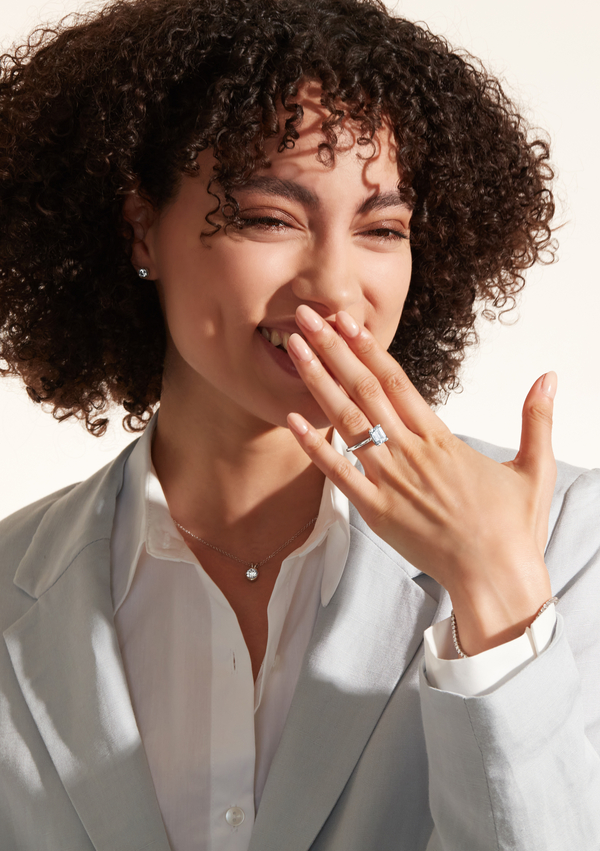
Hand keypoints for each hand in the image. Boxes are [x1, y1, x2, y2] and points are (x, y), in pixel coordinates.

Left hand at [286, 305, 555, 655]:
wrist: (495, 579)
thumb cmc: (513, 529)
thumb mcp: (534, 468)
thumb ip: (536, 420)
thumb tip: (550, 378)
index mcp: (441, 439)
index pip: (396, 381)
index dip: (367, 347)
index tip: (345, 321)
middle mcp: (410, 452)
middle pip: (363, 389)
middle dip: (332, 349)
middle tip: (305, 317)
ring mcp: (390, 480)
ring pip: (347, 421)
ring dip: (318, 382)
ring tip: (295, 349)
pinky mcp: (376, 511)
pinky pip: (339, 473)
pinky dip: (314, 445)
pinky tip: (291, 420)